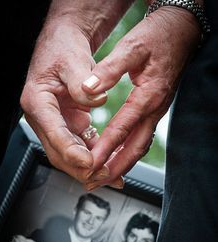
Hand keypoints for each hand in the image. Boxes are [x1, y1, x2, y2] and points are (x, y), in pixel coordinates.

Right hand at [20, 18, 106, 182]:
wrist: (64, 45)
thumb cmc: (63, 49)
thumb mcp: (72, 59)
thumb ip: (82, 80)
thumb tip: (97, 99)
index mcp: (37, 102)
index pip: (53, 133)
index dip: (71, 151)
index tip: (90, 162)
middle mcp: (44, 118)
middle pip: (59, 152)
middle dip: (82, 168)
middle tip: (105, 175)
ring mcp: (56, 124)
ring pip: (71, 155)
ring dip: (90, 168)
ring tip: (112, 177)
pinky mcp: (69, 125)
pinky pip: (82, 146)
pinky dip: (96, 157)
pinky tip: (110, 164)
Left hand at [82, 7, 200, 188]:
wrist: (181, 30)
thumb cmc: (159, 36)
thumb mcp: (132, 47)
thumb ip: (110, 69)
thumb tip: (89, 88)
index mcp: (148, 96)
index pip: (122, 129)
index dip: (105, 149)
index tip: (89, 164)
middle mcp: (154, 109)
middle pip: (135, 148)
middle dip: (115, 169)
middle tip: (96, 182)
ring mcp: (156, 112)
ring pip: (139, 146)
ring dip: (122, 165)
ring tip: (104, 178)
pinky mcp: (155, 110)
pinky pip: (141, 138)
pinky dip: (128, 153)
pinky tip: (118, 158)